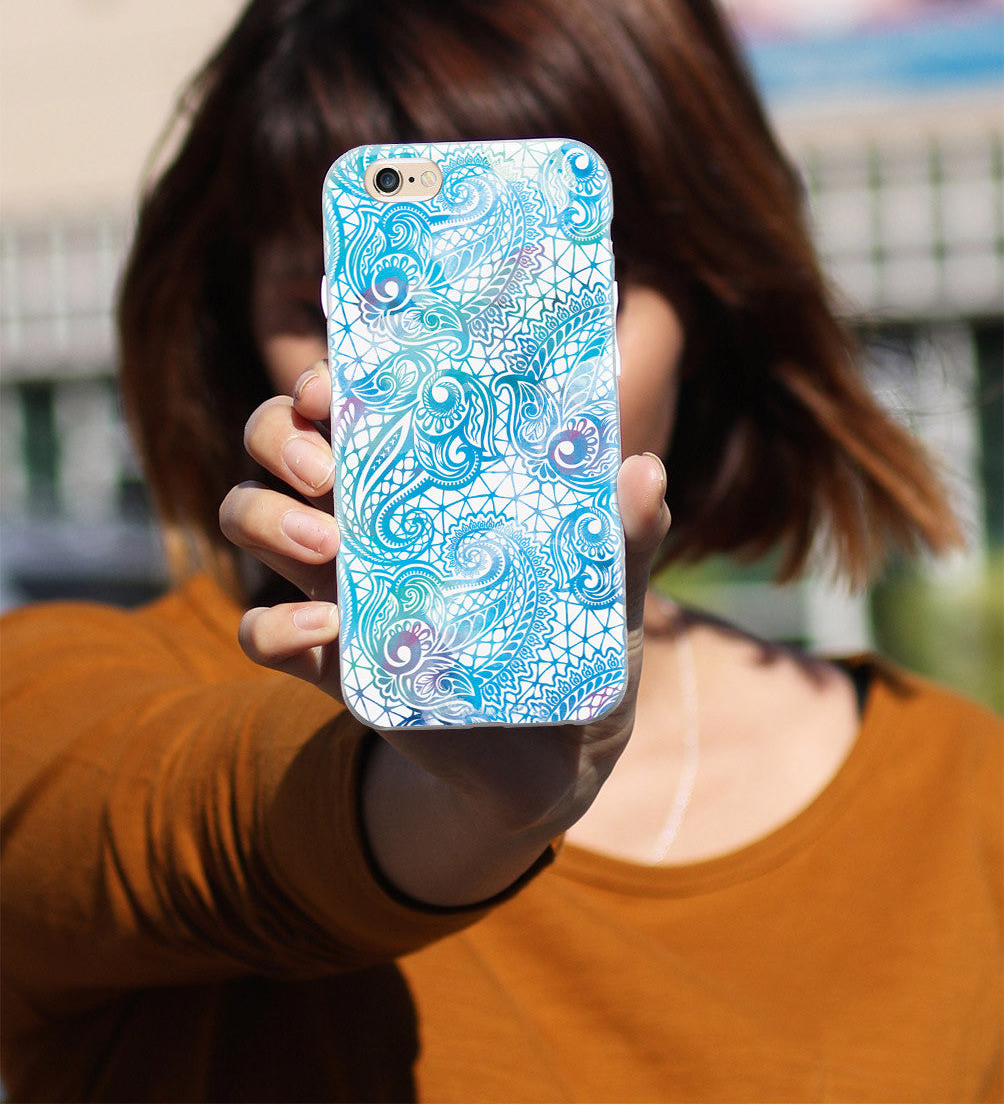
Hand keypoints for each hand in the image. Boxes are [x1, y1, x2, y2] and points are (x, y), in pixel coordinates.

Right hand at [220, 361, 669, 903]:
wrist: (553, 755)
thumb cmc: (573, 639)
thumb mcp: (606, 582)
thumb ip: (626, 530)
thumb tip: (644, 470)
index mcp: (421, 479)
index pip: (348, 403)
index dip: (324, 382)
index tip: (337, 387)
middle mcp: (364, 516)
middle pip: (274, 443)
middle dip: (279, 437)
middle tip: (326, 469)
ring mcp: (336, 583)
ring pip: (247, 516)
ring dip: (265, 517)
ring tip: (326, 544)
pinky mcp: (327, 659)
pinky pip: (258, 632)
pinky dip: (272, 625)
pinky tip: (326, 626)